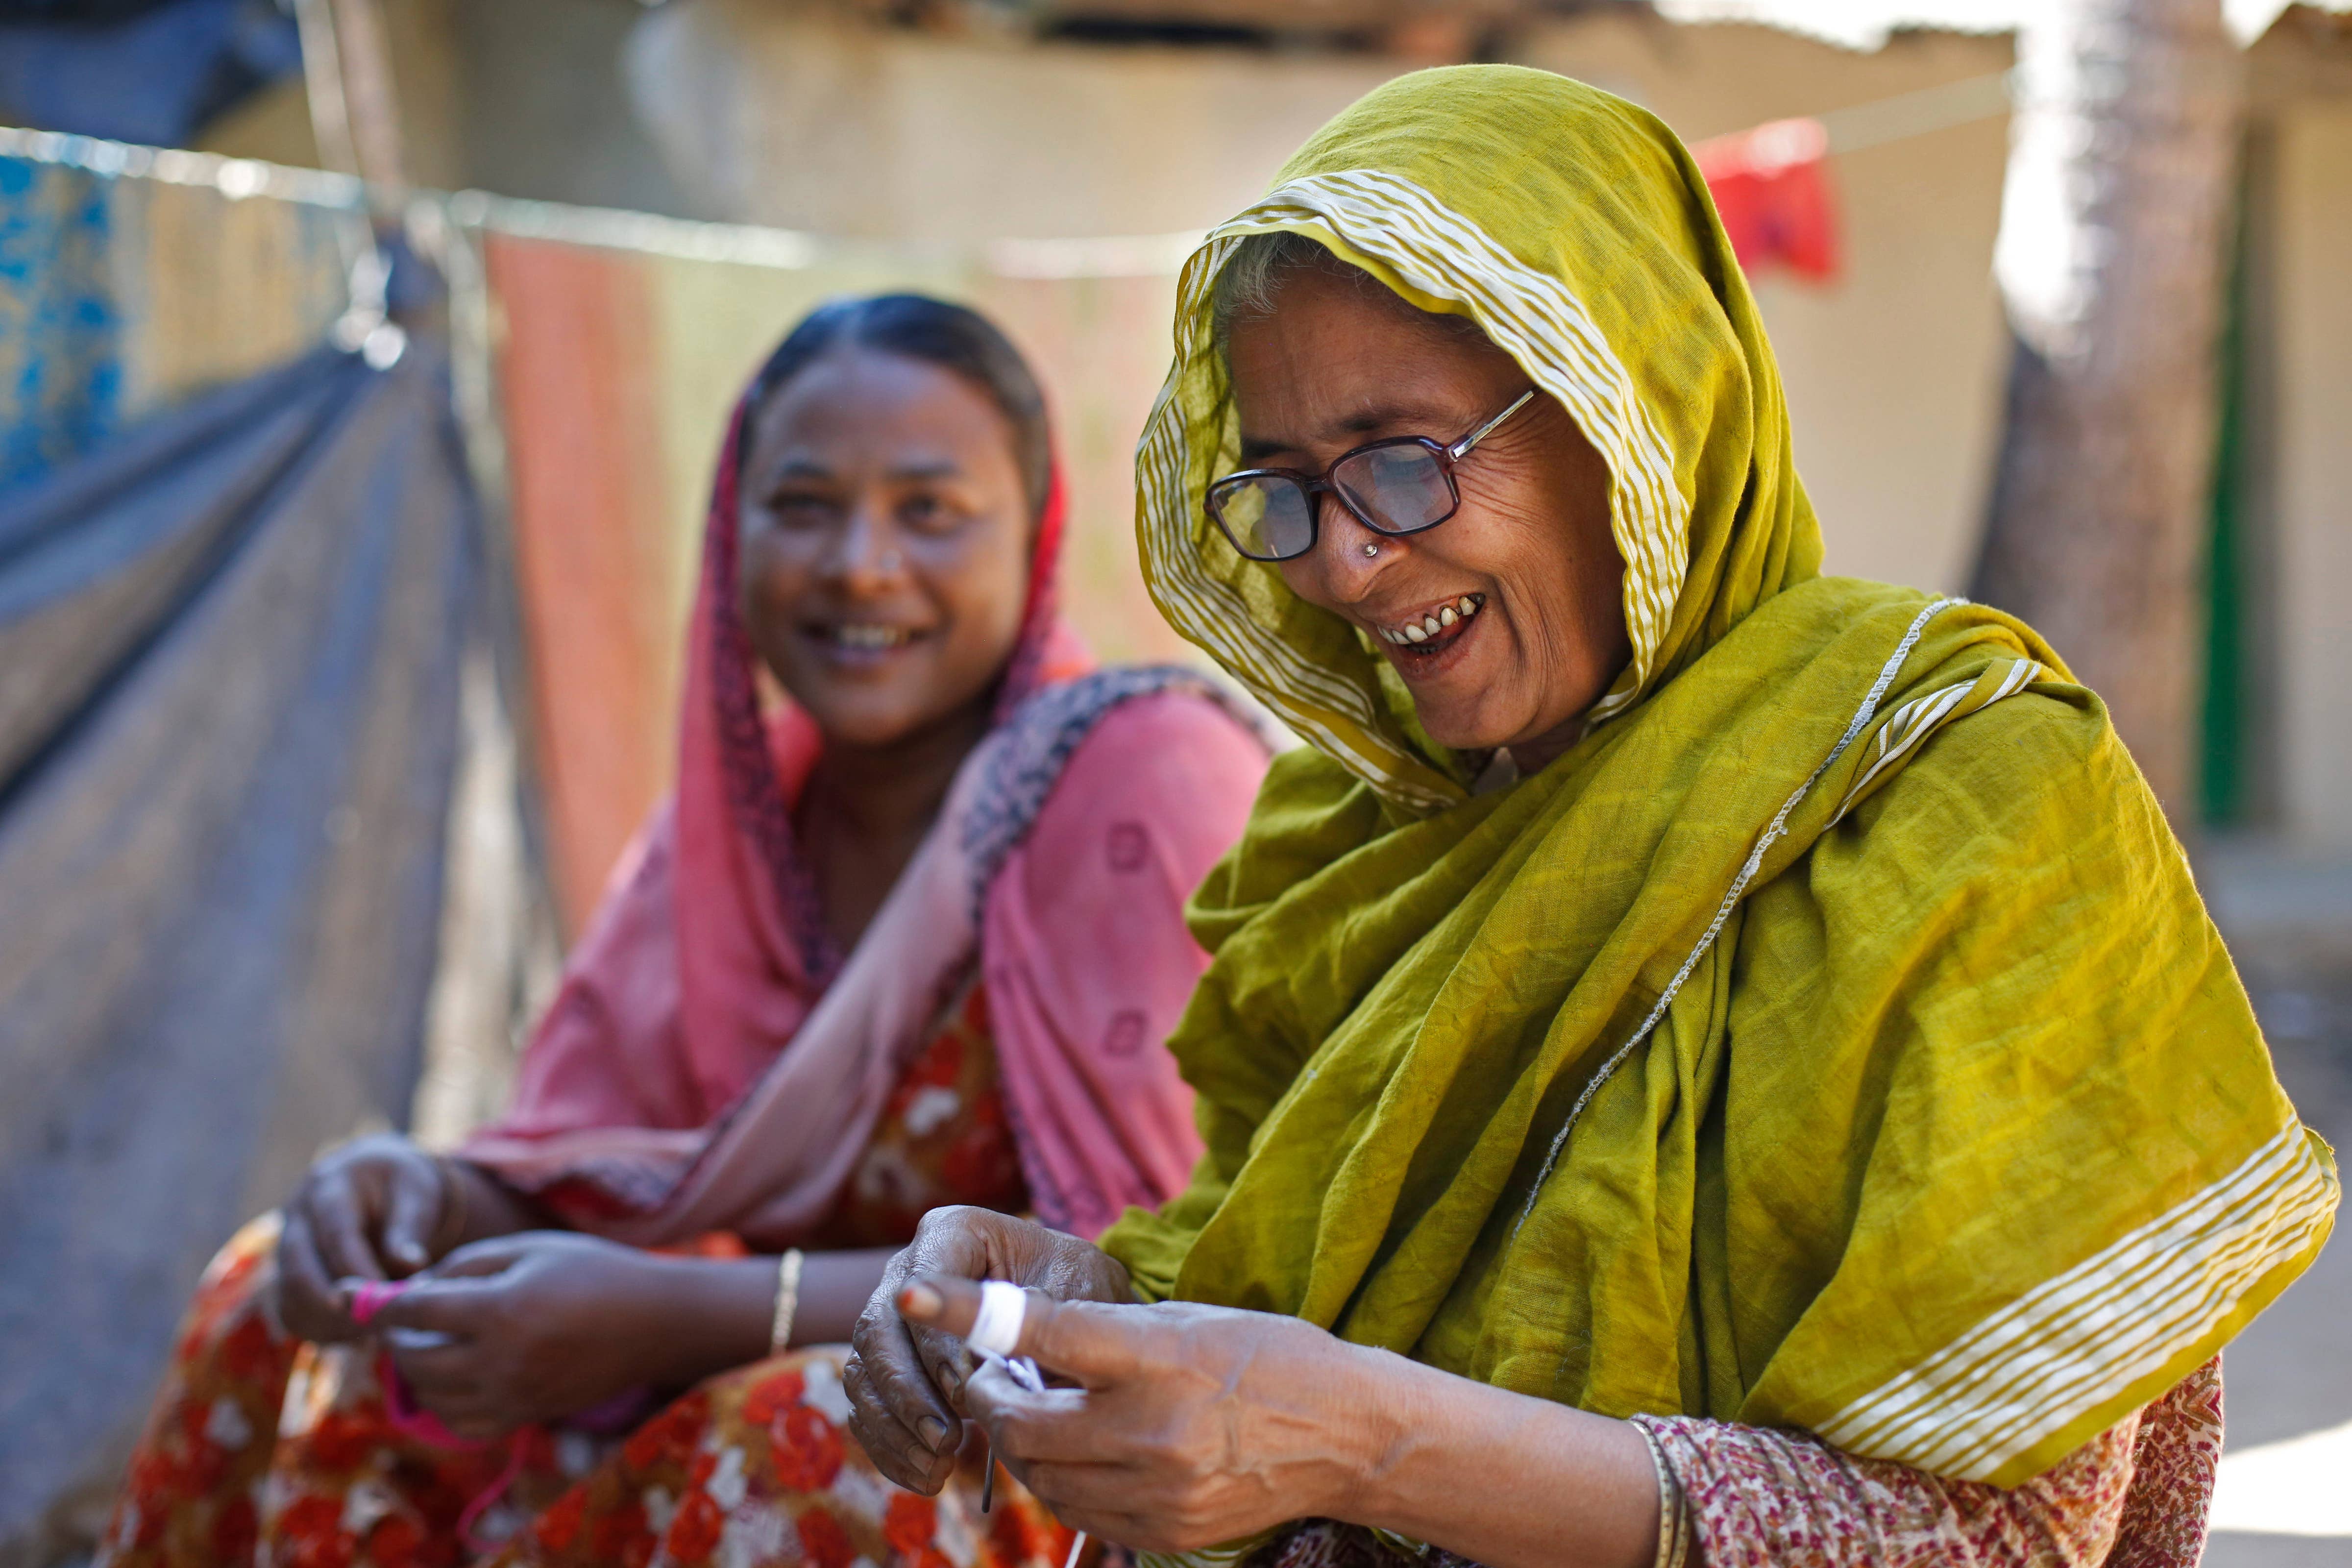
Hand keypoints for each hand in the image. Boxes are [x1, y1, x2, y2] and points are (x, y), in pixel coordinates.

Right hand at [275, 1134, 461, 1343]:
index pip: (336, 1232)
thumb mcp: (416, 1194)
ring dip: (331, 1322)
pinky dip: (322, 1329)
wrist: (380, 1185)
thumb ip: (411, 1228)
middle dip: (338, 1304)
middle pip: (300, 1270)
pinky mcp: (287, 1275)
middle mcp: (297, 1216)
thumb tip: (412, 1264)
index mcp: (330, 1185)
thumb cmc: (403, 1188)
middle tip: (378, 1326)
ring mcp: (286, 1248)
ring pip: (291, 1297)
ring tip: (374, 1331)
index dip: (357, 1269)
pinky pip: (292, 1312)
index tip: (382, 1299)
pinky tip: (358, 1333)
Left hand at [368, 1230, 695, 1438]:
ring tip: (422, 1344)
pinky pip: (463, 1422)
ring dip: (415, 1370)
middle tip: (395, 1319)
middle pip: (416, 1358)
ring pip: (432, 1395)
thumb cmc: (593, 1270)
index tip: (358, 1295)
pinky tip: (451, 1376)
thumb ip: (467, 1265)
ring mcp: (514, 1394)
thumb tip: (415, 1288)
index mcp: (502, 1309)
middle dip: (394, 1338)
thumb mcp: (529, 1248)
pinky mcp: (525, 1415)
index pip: (417, 1310)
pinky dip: (443, 1402)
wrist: (655, 1322)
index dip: (380, 1302)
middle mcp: (502, 1360)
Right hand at [843, 1207, 1132, 1494]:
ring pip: (865, 1372)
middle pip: (878, 1329)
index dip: (934, 1337)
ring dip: (895, 1428)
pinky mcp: (889, 1365)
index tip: (962, 1387)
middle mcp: (910, 1269)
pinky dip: (890, 1447)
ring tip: (938, 1468)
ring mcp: (892, 1318)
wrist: (1076, 1307)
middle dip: (907, 1391)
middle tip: (946, 1439)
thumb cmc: (1080, 1288)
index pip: (923, 1279)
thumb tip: (995, 1366)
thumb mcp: (1079, 1288)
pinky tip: (926, 1478)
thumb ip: (1042, 1317)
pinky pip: (869, 1406)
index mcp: (954, 1232)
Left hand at [897, 1275, 1389, 1554]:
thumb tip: (1021, 1351)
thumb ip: (1103, 1337)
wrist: (1346, 1436)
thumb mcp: (1186, 1320)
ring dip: (1026, 1445)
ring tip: (1048, 1414)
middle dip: (992, 1400)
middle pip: (1023, 1426)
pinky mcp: (1166, 1532)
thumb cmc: (1265, 1357)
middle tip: (994, 1379)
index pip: (1043, 1333)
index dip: (970, 1315)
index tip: (913, 1296)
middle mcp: (1152, 1428)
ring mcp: (1159, 1490)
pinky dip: (1064, 1483)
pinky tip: (1086, 1455)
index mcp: (1158, 1357)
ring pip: (1042, 1477)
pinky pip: (1080, 1513)